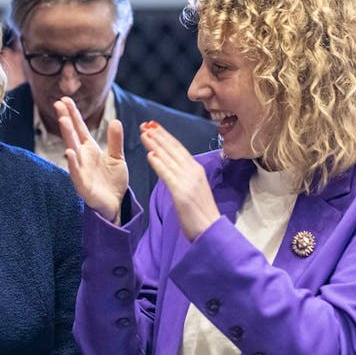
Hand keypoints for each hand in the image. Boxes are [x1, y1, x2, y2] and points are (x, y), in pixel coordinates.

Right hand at [55, 97, 128, 222]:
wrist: (115, 204)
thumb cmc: (113, 182)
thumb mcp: (117, 158)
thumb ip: (115, 141)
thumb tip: (115, 121)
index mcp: (90, 150)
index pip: (79, 128)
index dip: (73, 114)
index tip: (64, 100)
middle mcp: (82, 158)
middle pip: (72, 136)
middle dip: (66, 120)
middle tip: (58, 104)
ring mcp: (81, 171)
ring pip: (72, 151)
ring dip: (67, 136)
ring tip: (64, 121)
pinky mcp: (83, 186)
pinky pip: (76, 173)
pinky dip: (72, 163)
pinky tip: (69, 153)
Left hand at [140, 122, 219, 239]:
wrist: (211, 230)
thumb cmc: (200, 214)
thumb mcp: (192, 190)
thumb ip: (182, 178)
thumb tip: (170, 169)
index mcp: (196, 170)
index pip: (179, 149)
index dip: (165, 137)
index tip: (154, 127)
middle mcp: (193, 172)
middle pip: (174, 149)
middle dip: (159, 135)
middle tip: (145, 124)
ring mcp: (188, 181)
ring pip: (169, 158)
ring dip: (156, 145)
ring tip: (144, 134)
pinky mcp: (182, 193)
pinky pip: (168, 175)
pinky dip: (159, 164)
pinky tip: (150, 155)